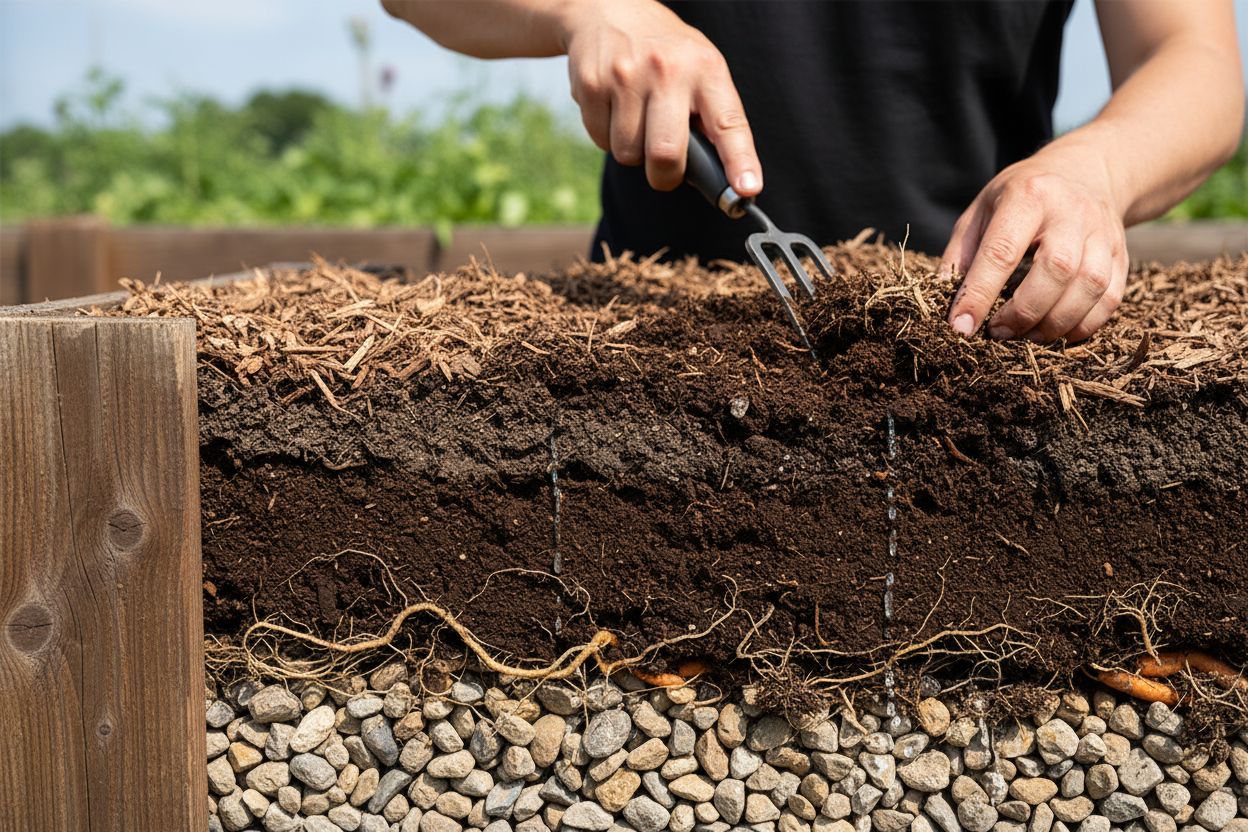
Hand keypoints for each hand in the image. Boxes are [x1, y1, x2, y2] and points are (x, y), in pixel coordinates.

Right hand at [558, 0, 760, 194]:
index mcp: (706, 69)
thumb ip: (712, 115)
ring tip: (636, 119)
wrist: (607, 9)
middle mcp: (667, 70)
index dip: (739, 161)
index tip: (747, 190)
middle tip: (666, 170)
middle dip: (665, 176)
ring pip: (629, 155)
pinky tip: (614, 108)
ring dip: (633, 151)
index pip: (729, 123)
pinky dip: (608, 137)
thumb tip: (725, 178)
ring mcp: (626, 76)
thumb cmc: (664, 51)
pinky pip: (601, 141)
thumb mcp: (699, 67)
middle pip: (666, 155)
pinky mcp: (592, 84)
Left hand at [942, 144, 1128, 343]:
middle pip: (1056, 270)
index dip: (979, 294)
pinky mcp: (1121, 255)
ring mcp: (1103, 232)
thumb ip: (961, 255)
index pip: (1002, 252)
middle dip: (1023, 312)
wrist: (1084, 172)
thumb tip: (947, 305)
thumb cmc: (1019, 198)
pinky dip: (1083, 326)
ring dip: (1054, 324)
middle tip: (998, 332)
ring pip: (1089, 287)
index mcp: (1028, 196)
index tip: (961, 327)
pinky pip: (1110, 300)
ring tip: (1024, 335)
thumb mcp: (981, 211)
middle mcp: (1072, 211)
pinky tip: (1056, 332)